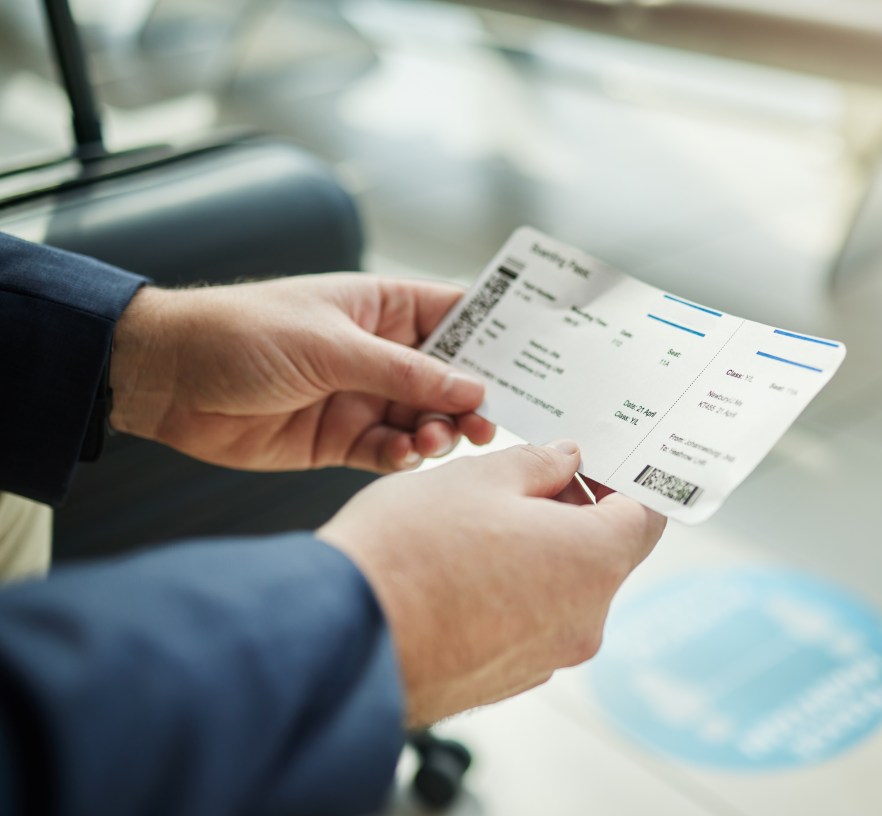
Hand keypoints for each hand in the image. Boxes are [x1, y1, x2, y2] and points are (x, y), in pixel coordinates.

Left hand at [110, 274, 494, 472]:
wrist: (168, 380)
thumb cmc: (244, 333)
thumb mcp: (332, 345)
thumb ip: (406, 371)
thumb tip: (473, 388)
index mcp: (382, 308)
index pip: (458, 315)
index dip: (496, 335)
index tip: (535, 360)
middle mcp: (380, 352)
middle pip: (450, 377)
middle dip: (472, 400)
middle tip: (486, 424)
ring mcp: (362, 397)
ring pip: (425, 420)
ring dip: (438, 433)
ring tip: (431, 441)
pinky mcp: (341, 440)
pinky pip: (389, 451)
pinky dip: (403, 457)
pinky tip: (402, 456)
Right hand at [318, 441, 666, 725]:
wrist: (341, 639)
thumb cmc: (407, 556)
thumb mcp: (478, 477)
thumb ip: (536, 465)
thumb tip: (563, 461)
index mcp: (592, 562)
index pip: (645, 517)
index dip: (623, 482)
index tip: (591, 466)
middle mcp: (582, 621)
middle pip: (603, 555)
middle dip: (571, 514)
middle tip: (520, 483)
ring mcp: (543, 659)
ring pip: (561, 592)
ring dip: (536, 555)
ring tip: (474, 526)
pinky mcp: (502, 681)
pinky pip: (525, 626)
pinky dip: (507, 595)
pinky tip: (457, 572)